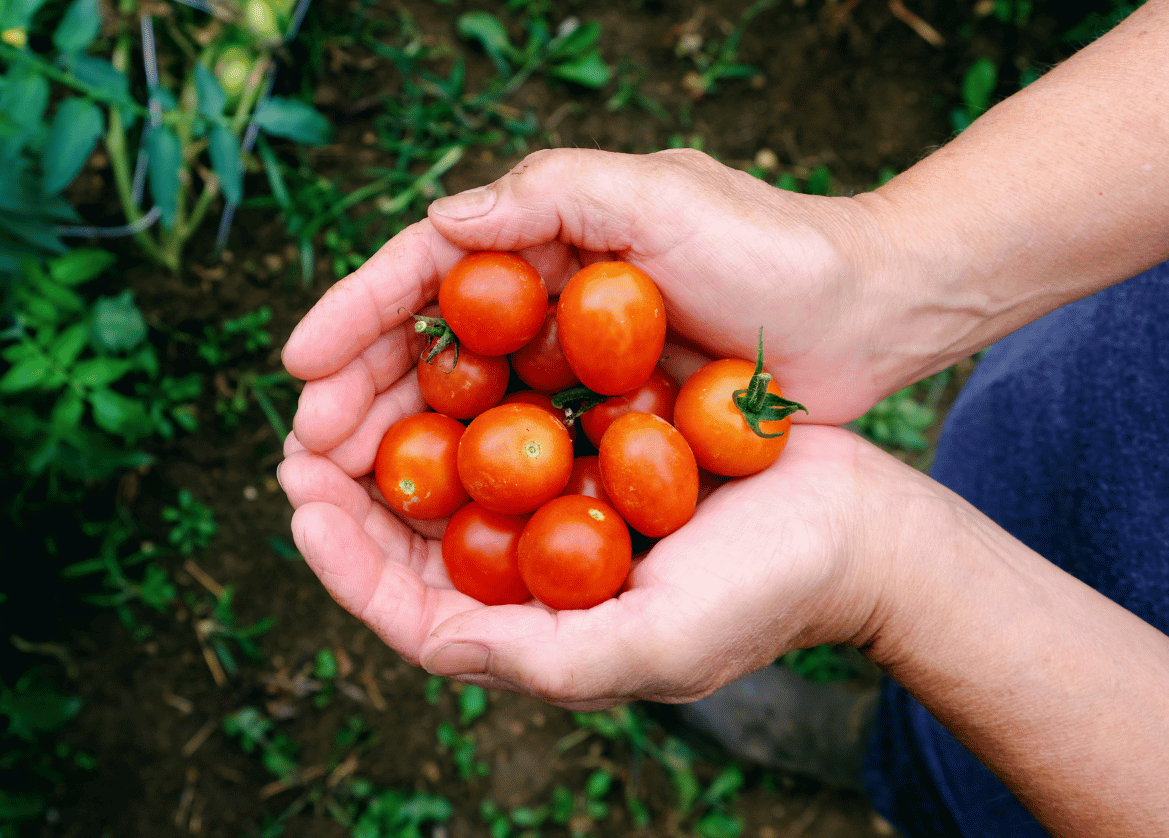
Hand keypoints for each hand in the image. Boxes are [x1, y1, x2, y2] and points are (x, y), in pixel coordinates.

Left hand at [278, 422, 916, 709]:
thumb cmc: (763, 593)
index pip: (410, 606)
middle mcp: (531, 572)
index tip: (302, 501)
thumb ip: (543, 658)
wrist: (855, 526)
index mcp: (532, 629)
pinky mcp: (587, 445)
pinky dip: (465, 386)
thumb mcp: (654, 642)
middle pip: (411, 535)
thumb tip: (433, 642)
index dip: (345, 560)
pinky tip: (433, 342)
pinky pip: (505, 414)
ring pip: (448, 470)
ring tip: (343, 384)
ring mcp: (557, 506)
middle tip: (299, 433)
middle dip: (346, 486)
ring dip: (392, 429)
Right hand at [284, 147, 923, 473]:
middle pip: (417, 355)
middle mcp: (533, 305)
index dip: (349, 320)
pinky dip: (464, 488)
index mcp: (533, 241)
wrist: (870, 311)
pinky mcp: (598, 424)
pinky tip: (427, 528)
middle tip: (302, 459)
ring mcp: (561, 370)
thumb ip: (550, 197)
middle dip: (350, 402)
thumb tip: (439, 222)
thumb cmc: (772, 245)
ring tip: (337, 498)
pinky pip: (512, 458)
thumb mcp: (661, 196)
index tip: (297, 368)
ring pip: (452, 414)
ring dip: (390, 454)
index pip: (416, 276)